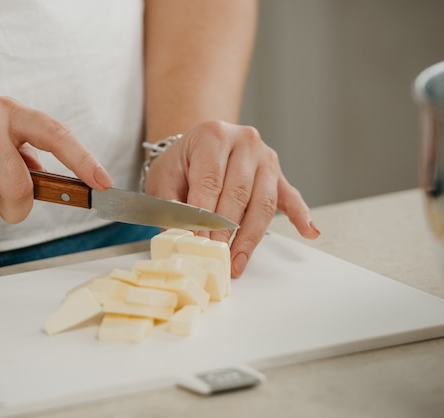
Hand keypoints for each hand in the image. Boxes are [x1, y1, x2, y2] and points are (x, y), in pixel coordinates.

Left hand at [143, 120, 319, 276]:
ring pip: (263, 202)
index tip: (198, 242)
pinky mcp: (278, 174)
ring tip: (239, 260)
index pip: (210, 182)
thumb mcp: (163, 176)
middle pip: (239, 193)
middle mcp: (245, 142)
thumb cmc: (183, 162)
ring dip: (250, 236)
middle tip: (217, 256)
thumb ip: (169, 204)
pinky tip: (309, 231)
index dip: (204, 216)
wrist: (200, 144)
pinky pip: (290, 197)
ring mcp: (265, 158)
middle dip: (226, 230)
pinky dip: (301, 215)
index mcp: (213, 136)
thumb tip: (179, 236)